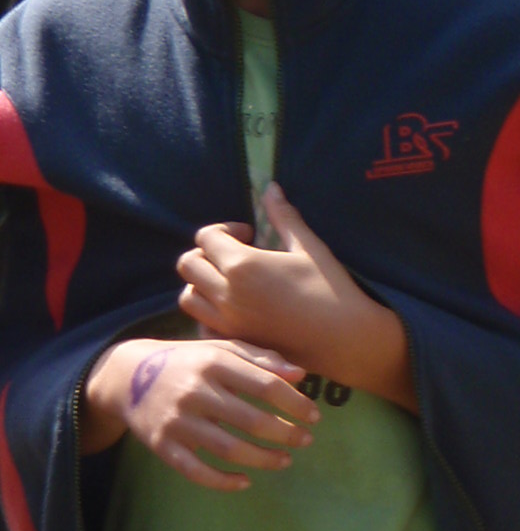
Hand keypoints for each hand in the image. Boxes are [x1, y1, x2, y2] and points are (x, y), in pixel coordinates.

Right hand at [82, 333, 315, 490]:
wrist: (126, 376)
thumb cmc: (185, 361)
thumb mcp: (218, 349)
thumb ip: (259, 358)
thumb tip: (300, 375)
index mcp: (213, 363)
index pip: (265, 386)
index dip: (295, 404)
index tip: (314, 416)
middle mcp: (195, 392)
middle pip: (252, 420)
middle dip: (286, 434)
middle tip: (305, 441)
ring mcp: (178, 422)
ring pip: (229, 450)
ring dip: (263, 459)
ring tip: (285, 461)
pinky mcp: (163, 446)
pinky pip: (197, 472)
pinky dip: (224, 482)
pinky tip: (245, 482)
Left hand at [177, 186, 414, 408]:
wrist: (342, 340)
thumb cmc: (330, 289)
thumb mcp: (308, 247)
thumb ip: (283, 216)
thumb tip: (270, 188)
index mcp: (242, 265)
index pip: (205, 237)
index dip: (223, 230)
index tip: (248, 234)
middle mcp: (225, 294)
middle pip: (187, 265)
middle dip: (206, 253)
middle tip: (233, 255)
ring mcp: (225, 322)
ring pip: (188, 297)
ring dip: (201, 284)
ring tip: (229, 281)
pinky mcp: (231, 342)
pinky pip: (201, 324)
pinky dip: (208, 313)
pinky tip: (233, 308)